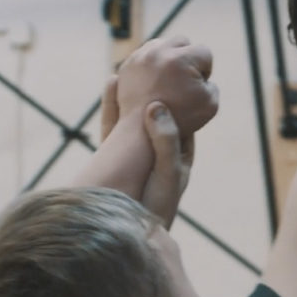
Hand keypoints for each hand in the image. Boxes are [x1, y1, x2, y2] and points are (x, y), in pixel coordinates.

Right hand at [100, 78, 192, 227]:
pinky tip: (111, 83)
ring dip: (134, 92)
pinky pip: (115, 123)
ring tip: (133, 63)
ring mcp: (137, 153)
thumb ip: (165, 141)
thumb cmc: (156, 208)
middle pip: (158, 113)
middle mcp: (159, 152)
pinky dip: (114, 103)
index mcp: (179, 155)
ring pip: (135, 115)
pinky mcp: (117, 156)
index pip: (184, 118)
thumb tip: (156, 106)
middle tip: (155, 61)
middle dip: (155, 90)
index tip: (180, 73)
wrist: (133, 235)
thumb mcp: (168, 174)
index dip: (182, 96)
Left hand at [116, 36, 218, 137]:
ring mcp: (141, 56)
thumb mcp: (209, 105)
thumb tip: (203, 78)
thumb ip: (212, 86)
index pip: (205, 53)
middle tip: (185, 79)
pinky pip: (145, 56)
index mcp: (182, 58)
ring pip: (161, 45)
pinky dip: (152, 66)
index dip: (206, 71)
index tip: (198, 86)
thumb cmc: (178, 120)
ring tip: (169, 79)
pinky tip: (155, 82)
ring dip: (168, 58)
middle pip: (182, 42)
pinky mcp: (128, 64)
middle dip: (187, 58)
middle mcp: (160, 51)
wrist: (141, 132)